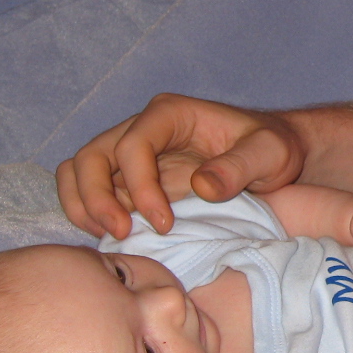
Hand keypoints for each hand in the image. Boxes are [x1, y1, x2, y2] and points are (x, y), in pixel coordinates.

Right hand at [56, 93, 305, 237]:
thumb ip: (239, 167)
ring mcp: (131, 155)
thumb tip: (201, 187)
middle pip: (91, 156)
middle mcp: (142, 129)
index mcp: (170, 114)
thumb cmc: (272, 148)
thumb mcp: (270, 154)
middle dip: (96, 197)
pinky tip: (115, 238)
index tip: (164, 223)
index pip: (132, 145)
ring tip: (112, 238)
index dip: (139, 186)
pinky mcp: (129, 179)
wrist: (272, 157)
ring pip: (79, 171)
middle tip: (122, 235)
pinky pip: (90, 191)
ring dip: (83, 206)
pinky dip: (90, 214)